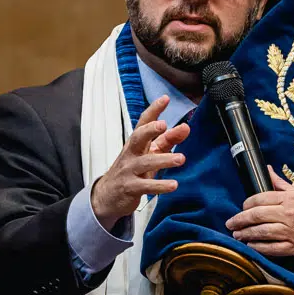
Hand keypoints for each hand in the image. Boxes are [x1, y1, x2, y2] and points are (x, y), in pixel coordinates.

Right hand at [88, 95, 190, 228]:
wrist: (108, 196)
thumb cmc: (132, 171)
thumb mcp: (149, 154)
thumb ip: (168, 141)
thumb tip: (185, 127)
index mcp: (137, 143)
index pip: (144, 122)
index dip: (154, 110)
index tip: (165, 99)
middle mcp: (132, 154)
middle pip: (138, 137)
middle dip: (150, 130)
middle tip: (164, 125)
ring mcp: (129, 170)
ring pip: (146, 162)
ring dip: (164, 160)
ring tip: (181, 159)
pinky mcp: (130, 188)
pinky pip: (145, 186)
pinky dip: (160, 186)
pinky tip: (173, 185)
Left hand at [226, 168, 293, 259]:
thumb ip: (282, 185)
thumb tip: (269, 172)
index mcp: (290, 199)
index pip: (259, 199)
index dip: (246, 204)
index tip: (242, 208)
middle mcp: (288, 214)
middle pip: (256, 216)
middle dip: (239, 220)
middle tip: (231, 223)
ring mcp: (292, 232)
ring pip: (261, 233)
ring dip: (246, 234)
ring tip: (238, 235)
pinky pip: (272, 249)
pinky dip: (259, 248)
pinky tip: (252, 246)